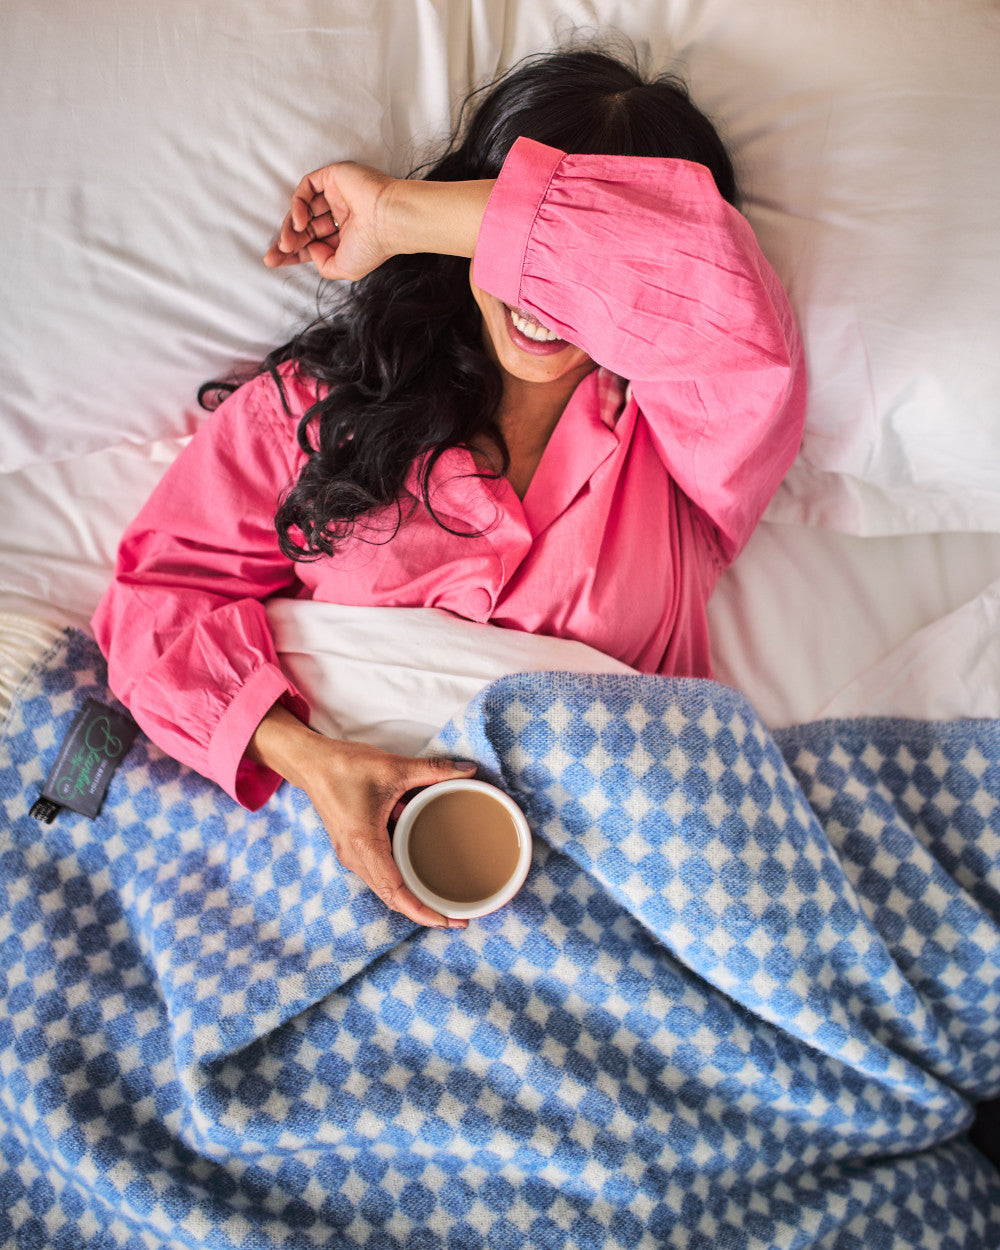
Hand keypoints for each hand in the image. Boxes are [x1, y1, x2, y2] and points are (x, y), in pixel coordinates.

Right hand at [247, 703, 476, 926]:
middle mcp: (355, 857)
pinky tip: (424, 873)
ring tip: (446, 899)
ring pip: (386, 887)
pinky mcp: (353, 848)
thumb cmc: (343, 766)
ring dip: (414, 895)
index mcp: (364, 843)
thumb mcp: (393, 767)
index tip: (448, 921)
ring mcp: (352, 855)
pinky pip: (381, 872)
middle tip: (460, 916)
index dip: (423, 911)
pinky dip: (403, 878)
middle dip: (425, 910)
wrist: (310, 762)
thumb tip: (468, 771)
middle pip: (392, 896)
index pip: (395, 891)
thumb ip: (433, 770)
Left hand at [263, 160, 398, 281]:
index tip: (273, 260)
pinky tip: (299, 223)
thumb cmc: (372, 246)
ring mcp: (335, 195)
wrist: (389, 220)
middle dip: (287, 241)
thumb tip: (309, 249)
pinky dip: (297, 205)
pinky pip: (306, 189)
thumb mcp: (344, 269)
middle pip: (304, 227)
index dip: (292, 252)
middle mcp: (339, 215)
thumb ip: (322, 264)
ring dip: (290, 226)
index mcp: (345, 235)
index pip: (312, 242)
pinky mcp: (332, 178)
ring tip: (288, 242)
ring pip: (302, 209)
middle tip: (275, 253)